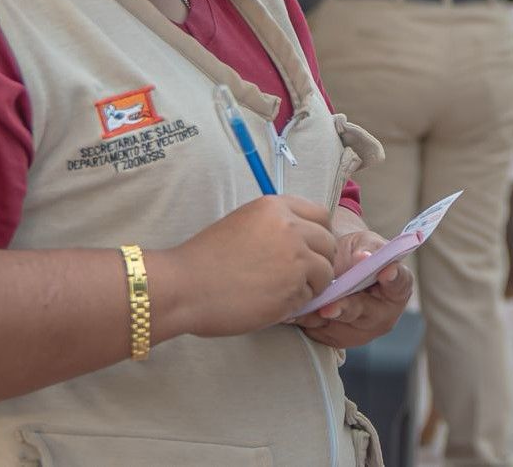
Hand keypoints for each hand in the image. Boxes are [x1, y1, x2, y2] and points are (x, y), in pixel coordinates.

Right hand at [153, 196, 336, 338]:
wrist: (183, 287)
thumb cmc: (205, 260)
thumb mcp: (243, 224)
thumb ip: (276, 227)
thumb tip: (304, 241)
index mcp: (276, 207)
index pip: (321, 216)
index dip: (319, 235)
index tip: (311, 250)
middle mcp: (291, 227)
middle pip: (329, 243)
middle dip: (320, 262)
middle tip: (301, 277)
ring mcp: (295, 257)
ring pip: (325, 272)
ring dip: (312, 285)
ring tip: (284, 292)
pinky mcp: (293, 288)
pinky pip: (310, 297)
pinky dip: (297, 303)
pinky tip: (272, 304)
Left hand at [292, 229, 412, 349]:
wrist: (334, 268)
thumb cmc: (356, 253)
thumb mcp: (364, 243)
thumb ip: (367, 248)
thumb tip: (364, 257)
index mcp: (397, 288)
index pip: (400, 283)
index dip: (394, 278)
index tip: (386, 271)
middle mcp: (382, 314)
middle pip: (365, 312)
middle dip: (346, 307)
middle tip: (330, 307)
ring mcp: (360, 331)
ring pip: (338, 325)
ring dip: (320, 317)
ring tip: (304, 309)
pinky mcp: (336, 339)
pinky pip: (320, 332)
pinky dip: (307, 322)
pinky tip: (295, 313)